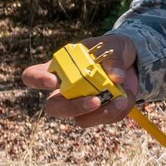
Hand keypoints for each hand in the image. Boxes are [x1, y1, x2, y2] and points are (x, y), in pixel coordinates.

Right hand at [21, 33, 139, 126]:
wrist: (132, 61)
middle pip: (54, 108)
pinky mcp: (101, 113)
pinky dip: (119, 110)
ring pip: (81, 120)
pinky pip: (106, 119)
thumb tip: (117, 77)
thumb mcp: (114, 45)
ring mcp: (81, 104)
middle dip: (72, 108)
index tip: (53, 81)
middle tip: (95, 100)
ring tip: (121, 99)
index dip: (37, 80)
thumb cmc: (113, 50)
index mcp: (59, 69)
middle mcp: (65, 90)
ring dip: (102, 114)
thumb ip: (113, 58)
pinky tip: (127, 97)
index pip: (33, 76)